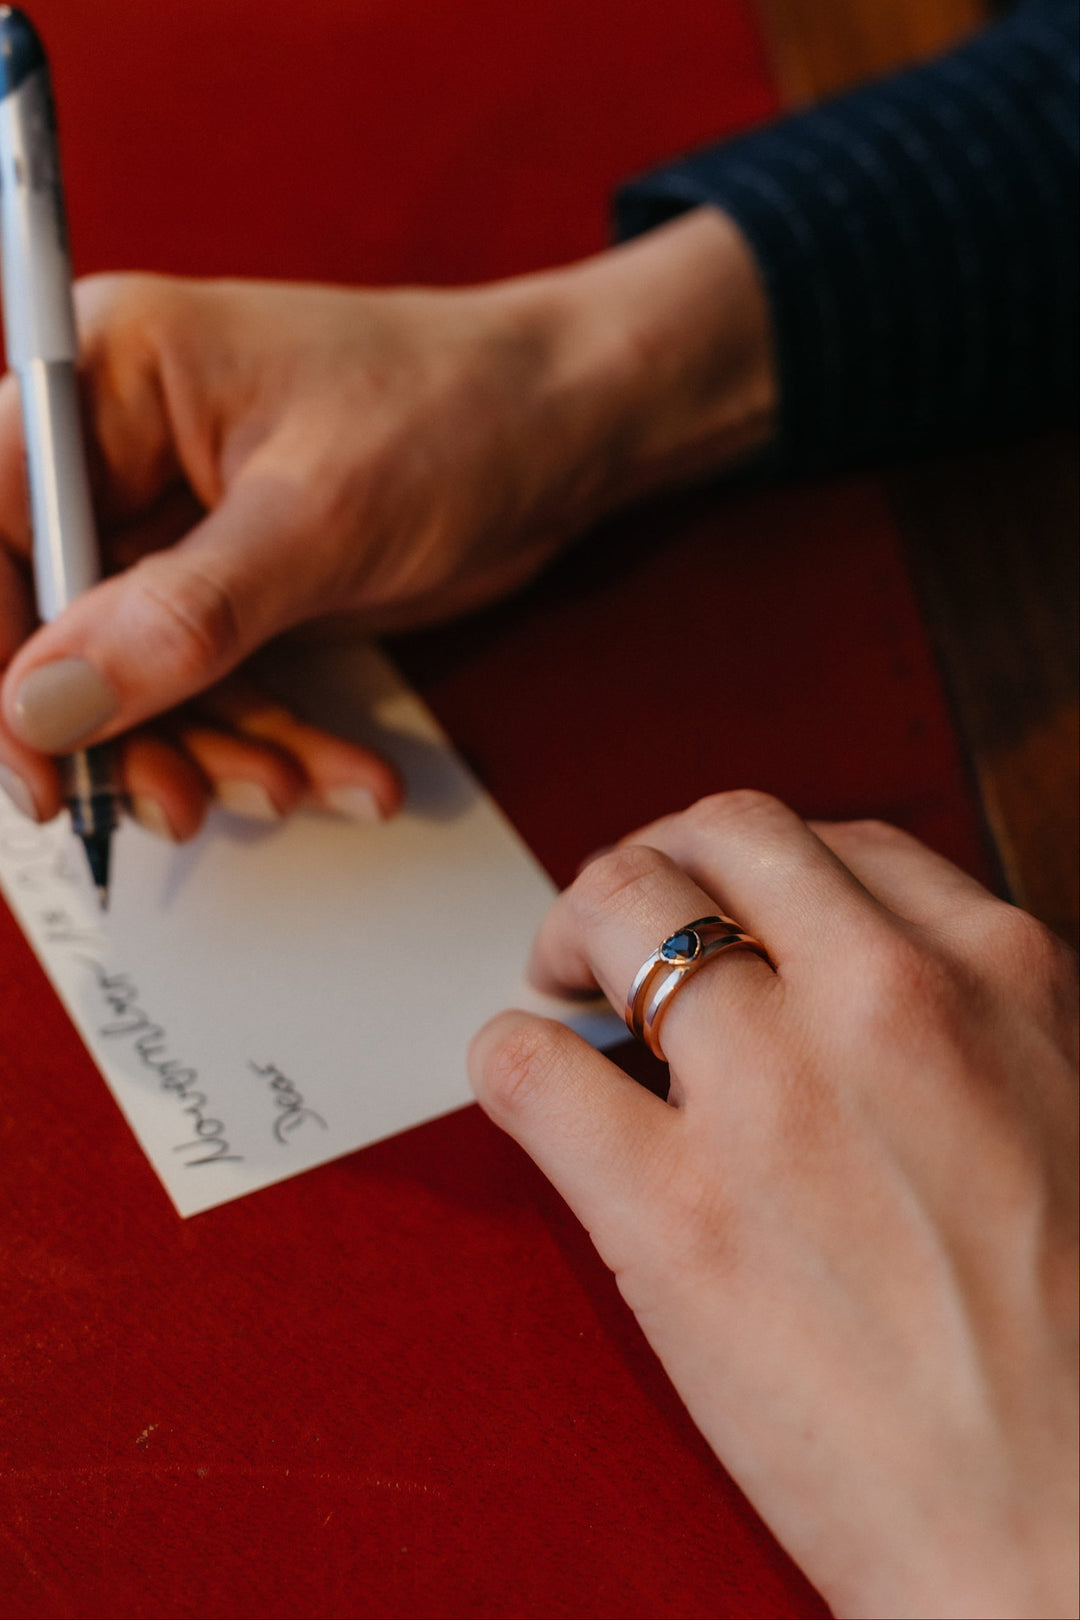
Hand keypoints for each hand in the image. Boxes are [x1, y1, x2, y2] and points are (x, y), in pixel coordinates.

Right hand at [0, 208, 772, 834]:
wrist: (568, 428)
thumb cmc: (458, 412)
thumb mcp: (320, 518)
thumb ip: (181, 616)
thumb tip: (43, 704)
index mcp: (106, 376)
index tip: (38, 766)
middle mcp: (118, 450)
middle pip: (49, 618)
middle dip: (120, 726)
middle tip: (180, 800)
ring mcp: (175, 524)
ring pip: (132, 672)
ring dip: (205, 748)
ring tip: (287, 786)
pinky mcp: (231, 583)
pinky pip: (207, 683)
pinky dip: (264, 737)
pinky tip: (338, 774)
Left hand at [469, 792, 1078, 1618]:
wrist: (1068, 1544)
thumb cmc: (1071, 1346)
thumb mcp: (1059, 1111)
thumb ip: (958, 1021)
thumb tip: (820, 970)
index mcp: (999, 976)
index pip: (829, 845)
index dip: (747, 871)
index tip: (718, 911)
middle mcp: (885, 1004)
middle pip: (715, 834)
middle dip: (649, 860)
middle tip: (614, 925)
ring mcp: (774, 1099)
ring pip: (616, 905)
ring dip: (570, 933)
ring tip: (563, 986)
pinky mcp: (672, 1216)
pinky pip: (531, 1064)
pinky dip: (508, 1057)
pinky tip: (529, 1087)